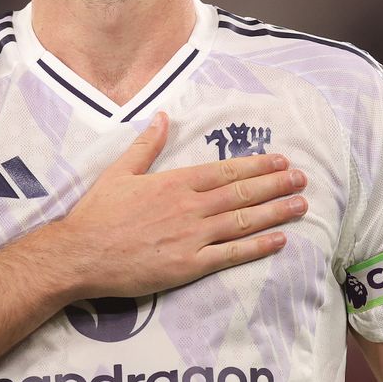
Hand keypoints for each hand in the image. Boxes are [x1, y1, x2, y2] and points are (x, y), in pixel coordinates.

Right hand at [50, 111, 307, 298]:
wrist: (81, 254)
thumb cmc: (97, 214)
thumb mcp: (120, 171)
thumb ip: (146, 144)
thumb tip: (162, 116)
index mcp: (174, 182)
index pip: (225, 171)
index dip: (256, 165)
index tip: (279, 160)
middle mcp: (189, 207)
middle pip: (241, 193)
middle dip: (275, 185)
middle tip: (302, 179)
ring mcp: (191, 237)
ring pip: (242, 221)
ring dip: (275, 212)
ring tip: (300, 205)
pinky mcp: (188, 265)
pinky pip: (230, 254)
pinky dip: (257, 246)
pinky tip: (278, 239)